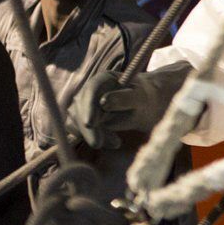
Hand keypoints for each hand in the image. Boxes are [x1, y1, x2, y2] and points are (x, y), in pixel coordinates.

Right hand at [69, 63, 189, 150]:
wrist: (146, 107)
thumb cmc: (145, 99)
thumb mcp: (140, 98)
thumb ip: (124, 98)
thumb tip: (103, 102)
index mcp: (103, 79)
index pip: (91, 92)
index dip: (88, 107)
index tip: (90, 124)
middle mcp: (88, 91)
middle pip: (79, 109)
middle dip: (88, 129)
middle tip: (98, 144)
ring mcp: (83, 104)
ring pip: (77, 122)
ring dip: (94, 135)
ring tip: (116, 142)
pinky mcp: (83, 118)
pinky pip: (81, 131)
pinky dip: (96, 138)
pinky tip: (113, 142)